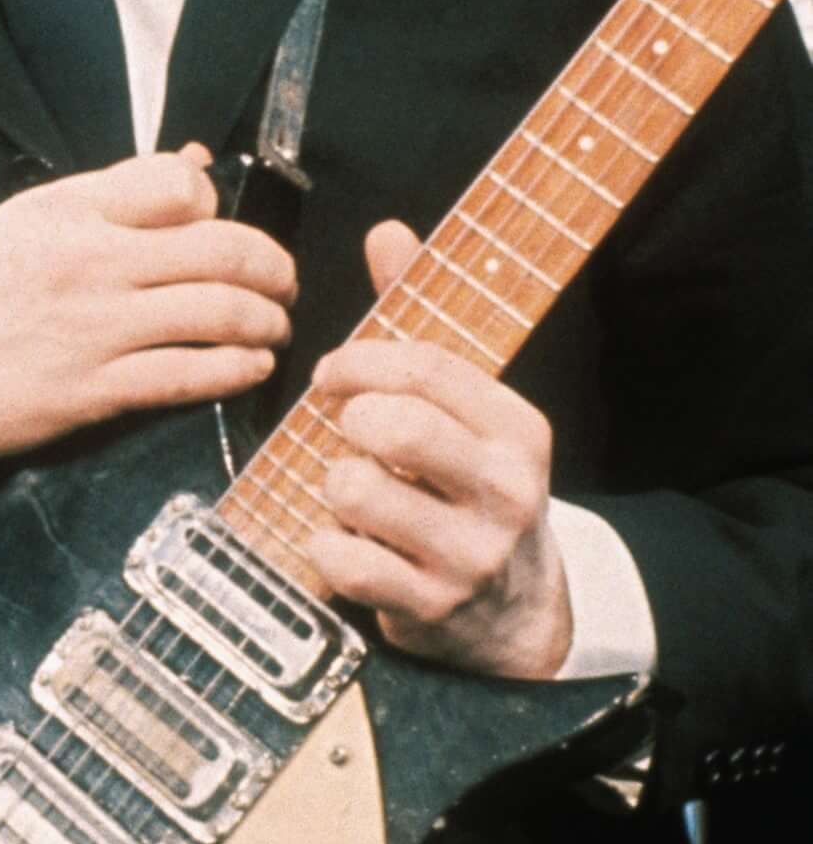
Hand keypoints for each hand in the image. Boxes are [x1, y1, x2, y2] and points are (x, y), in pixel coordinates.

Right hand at [0, 146, 295, 462]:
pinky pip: (190, 374)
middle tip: (282, 284)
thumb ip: (113, 194)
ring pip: (219, 313)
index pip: (182, 186)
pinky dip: (237, 368)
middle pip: (224, 250)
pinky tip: (250, 366)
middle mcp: (91, 262)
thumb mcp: (30, 219)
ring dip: (267, 321)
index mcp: (73, 212)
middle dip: (274, 269)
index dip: (218, 207)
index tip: (222, 230)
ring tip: (273, 327)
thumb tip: (197, 166)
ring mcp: (95, 329)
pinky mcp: (92, 390)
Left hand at [305, 222, 572, 677]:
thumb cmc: (466, 490)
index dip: (359, 360)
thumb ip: (420, 322)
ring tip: (354, 495)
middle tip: (344, 432)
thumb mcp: (464, 411)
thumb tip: (387, 231)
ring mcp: (470, 552)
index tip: (332, 373)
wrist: (513, 612)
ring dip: (332, 487)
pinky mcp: (429, 604)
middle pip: (394, 423)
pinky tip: (349, 545)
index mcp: (518, 429)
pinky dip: (324, 547)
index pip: (425, 366)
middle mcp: (504, 489)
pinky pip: (338, 557)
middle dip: (347, 420)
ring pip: (354, 488)